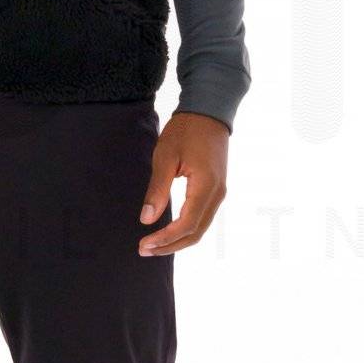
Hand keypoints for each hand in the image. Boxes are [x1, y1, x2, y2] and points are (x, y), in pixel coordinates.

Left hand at [137, 111, 228, 254]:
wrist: (210, 111)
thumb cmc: (186, 130)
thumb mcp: (165, 157)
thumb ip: (157, 190)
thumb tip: (147, 220)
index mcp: (206, 187)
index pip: (186, 225)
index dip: (164, 239)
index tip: (144, 243)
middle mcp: (218, 194)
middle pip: (195, 233)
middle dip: (170, 246)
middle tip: (144, 250)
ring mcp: (219, 193)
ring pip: (200, 228)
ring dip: (178, 240)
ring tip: (153, 245)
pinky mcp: (217, 189)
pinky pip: (203, 218)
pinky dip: (186, 229)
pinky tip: (169, 231)